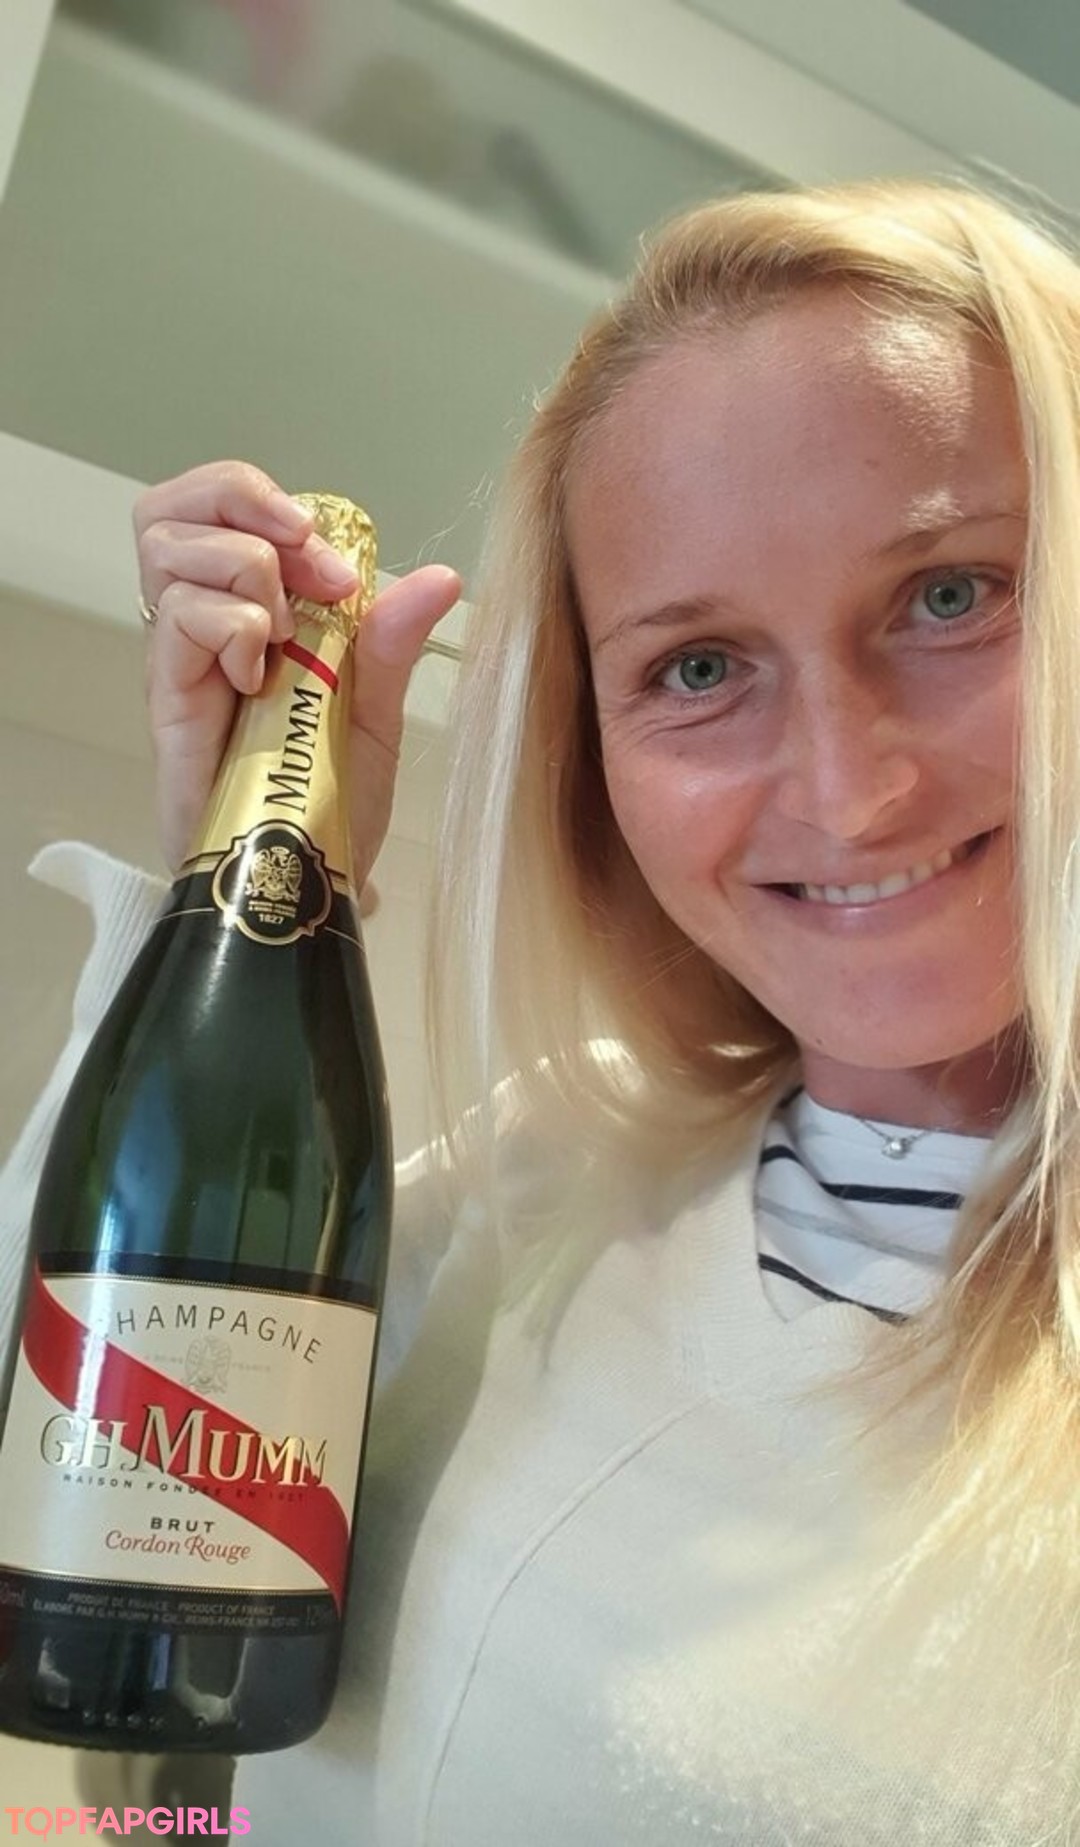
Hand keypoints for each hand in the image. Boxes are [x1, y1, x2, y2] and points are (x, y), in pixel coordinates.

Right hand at [134, 460, 461, 883]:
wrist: (300, 886)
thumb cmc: (327, 805)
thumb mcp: (375, 715)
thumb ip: (392, 643)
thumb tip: (439, 576)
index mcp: (256, 607)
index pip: (225, 503)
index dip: (273, 500)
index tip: (339, 565)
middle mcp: (207, 620)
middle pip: (174, 505)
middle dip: (241, 500)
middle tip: (308, 564)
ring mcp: (182, 656)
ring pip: (167, 544)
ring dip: (243, 567)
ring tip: (284, 634)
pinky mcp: (168, 696)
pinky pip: (178, 615)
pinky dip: (231, 624)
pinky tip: (258, 677)